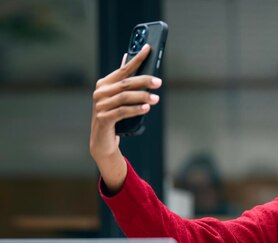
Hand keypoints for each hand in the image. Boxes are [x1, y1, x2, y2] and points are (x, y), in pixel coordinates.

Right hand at [90, 44, 161, 192]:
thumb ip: (124, 81)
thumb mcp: (119, 98)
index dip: (137, 58)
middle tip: (158, 82)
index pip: (124, 69)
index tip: (148, 48)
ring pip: (125, 97)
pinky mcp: (103, 119)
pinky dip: (135, 109)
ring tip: (156, 98)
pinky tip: (146, 109)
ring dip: (142, 97)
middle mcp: (100, 92)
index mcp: (104, 84)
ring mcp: (100, 106)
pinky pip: (122, 112)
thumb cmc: (114, 116)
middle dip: (144, 81)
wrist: (102, 141)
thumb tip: (130, 59)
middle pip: (126, 83)